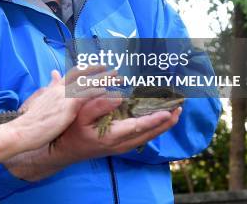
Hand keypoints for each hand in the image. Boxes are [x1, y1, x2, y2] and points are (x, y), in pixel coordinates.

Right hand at [9, 66, 111, 150]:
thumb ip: (49, 89)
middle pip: (83, 75)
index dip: (87, 69)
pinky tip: (110, 91)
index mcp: (54, 89)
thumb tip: (53, 77)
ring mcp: (64, 96)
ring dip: (104, 79)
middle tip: (115, 70)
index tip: (100, 66)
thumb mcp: (40, 102)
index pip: (73, 74)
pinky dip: (99, 91)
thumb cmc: (31, 121)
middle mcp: (60, 89)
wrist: (22, 130)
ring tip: (119, 78)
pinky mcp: (68, 106)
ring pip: (88, 83)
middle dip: (99, 72)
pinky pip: (87, 96)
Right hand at [51, 98, 181, 162]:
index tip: (170, 111)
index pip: (139, 126)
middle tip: (180, 108)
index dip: (156, 119)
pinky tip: (159, 119)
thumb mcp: (80, 116)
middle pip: (150, 134)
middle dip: (166, 122)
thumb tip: (118, 96)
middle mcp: (121, 143)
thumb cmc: (71, 132)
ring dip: (163, 125)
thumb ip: (98, 106)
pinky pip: (143, 136)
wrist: (66, 151)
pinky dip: (154, 127)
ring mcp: (123, 146)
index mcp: (112, 135)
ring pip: (148, 136)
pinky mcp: (121, 145)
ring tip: (175, 112)